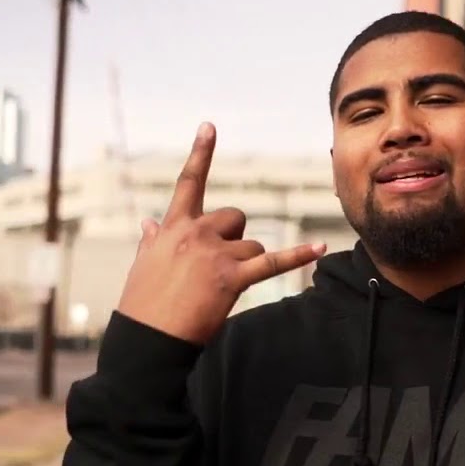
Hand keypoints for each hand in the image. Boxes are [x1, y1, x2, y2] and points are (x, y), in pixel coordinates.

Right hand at [117, 123, 325, 344]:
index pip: (188, 183)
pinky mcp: (232, 278)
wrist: (148, 339)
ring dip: (246, 263)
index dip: (200, 153)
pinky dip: (298, 255)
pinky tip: (320, 248)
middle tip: (217, 268)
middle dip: (235, 238)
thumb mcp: (144, 266)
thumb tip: (148, 223)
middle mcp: (195, 233)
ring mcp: (214, 254)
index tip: (209, 127)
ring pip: (251, 244)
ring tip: (219, 290)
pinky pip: (273, 261)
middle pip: (234, 217)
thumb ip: (152, 240)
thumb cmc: (143, 306)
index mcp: (173, 228)